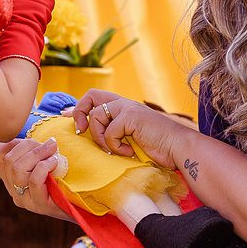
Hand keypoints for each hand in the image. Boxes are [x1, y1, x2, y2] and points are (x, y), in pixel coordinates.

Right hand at [0, 137, 73, 220]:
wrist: (82, 208)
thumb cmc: (65, 184)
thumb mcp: (47, 166)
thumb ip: (37, 155)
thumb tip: (38, 137)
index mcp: (12, 182)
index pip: (0, 158)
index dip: (16, 144)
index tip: (35, 142)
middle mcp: (15, 193)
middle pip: (9, 161)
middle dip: (30, 146)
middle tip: (50, 144)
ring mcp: (26, 201)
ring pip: (18, 169)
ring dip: (38, 154)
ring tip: (53, 152)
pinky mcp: (40, 206)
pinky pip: (34, 180)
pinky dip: (44, 166)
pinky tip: (55, 163)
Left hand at [70, 89, 192, 170]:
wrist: (179, 148)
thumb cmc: (158, 148)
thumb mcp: (130, 140)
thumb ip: (114, 135)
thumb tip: (91, 140)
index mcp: (123, 107)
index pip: (95, 97)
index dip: (78, 107)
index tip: (67, 118)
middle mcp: (124, 104)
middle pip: (91, 95)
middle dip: (79, 112)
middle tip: (82, 131)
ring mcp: (127, 108)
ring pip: (96, 117)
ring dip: (101, 139)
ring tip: (116, 149)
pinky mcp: (131, 116)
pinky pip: (109, 132)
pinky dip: (115, 147)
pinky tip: (129, 152)